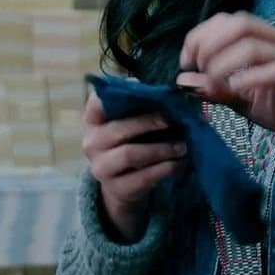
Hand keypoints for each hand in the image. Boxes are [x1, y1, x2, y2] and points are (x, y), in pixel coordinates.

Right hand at [82, 90, 186, 242]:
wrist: (123, 186)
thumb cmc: (130, 144)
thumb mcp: (130, 125)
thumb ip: (142, 108)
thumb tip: (173, 94)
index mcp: (93, 122)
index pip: (96, 102)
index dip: (117, 93)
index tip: (141, 86)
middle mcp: (92, 144)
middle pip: (119, 129)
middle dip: (149, 122)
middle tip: (174, 120)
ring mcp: (102, 168)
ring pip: (131, 154)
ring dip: (161, 148)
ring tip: (182, 146)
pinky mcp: (118, 188)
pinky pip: (144, 177)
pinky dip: (165, 168)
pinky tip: (179, 162)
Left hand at [177, 12, 274, 149]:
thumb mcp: (244, 100)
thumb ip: (216, 88)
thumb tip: (183, 80)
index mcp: (269, 40)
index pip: (231, 20)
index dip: (203, 34)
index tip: (187, 60)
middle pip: (241, 24)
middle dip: (210, 42)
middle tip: (196, 67)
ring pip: (254, 46)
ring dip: (224, 62)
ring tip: (213, 80)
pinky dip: (249, 78)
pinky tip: (235, 89)